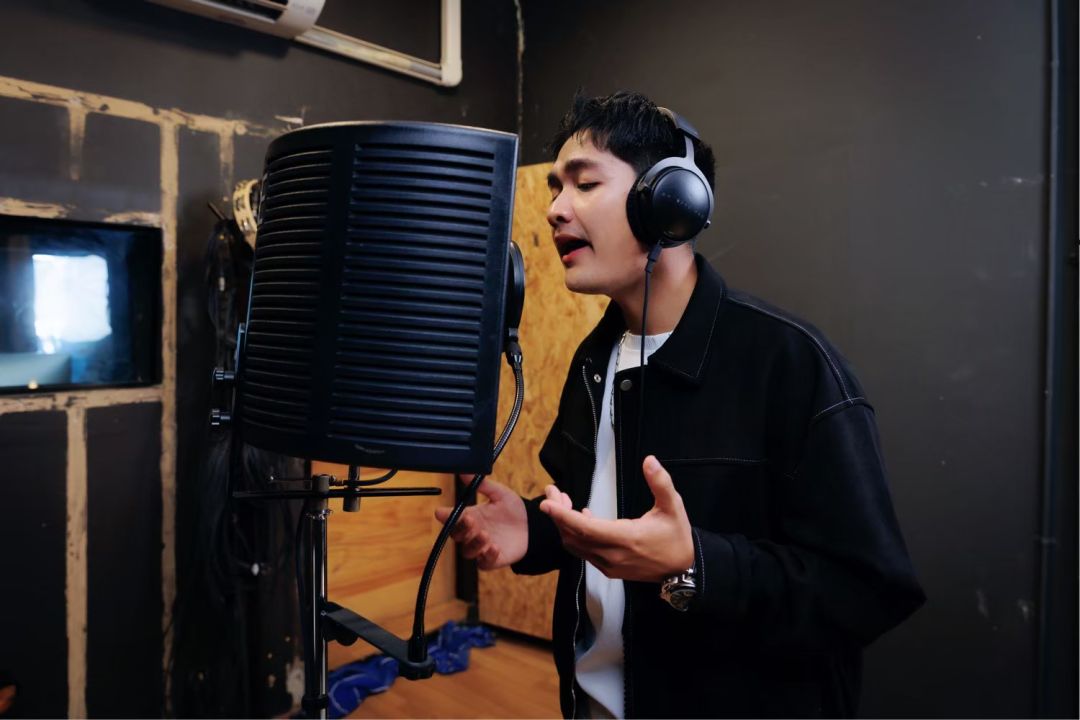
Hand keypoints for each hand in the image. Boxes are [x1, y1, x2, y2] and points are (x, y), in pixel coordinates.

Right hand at [434, 475, 527, 569]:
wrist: (532, 526)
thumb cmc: (512, 510)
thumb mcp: (499, 494)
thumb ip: (483, 485)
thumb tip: (464, 471)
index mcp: (470, 516)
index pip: (452, 518)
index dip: (445, 516)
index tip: (442, 512)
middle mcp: (472, 533)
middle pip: (456, 535)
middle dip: (461, 528)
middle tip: (470, 520)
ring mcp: (481, 547)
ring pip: (468, 551)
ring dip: (474, 543)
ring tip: (484, 534)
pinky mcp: (492, 560)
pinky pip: (484, 562)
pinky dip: (488, 556)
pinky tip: (495, 547)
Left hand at [538, 455, 693, 581]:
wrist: (682, 570)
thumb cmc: (676, 537)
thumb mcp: (673, 506)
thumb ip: (660, 482)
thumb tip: (650, 461)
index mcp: (626, 539)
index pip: (585, 528)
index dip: (563, 516)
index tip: (546, 503)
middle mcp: (612, 555)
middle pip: (574, 536)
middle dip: (558, 514)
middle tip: (552, 492)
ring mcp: (608, 565)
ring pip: (575, 546)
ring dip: (565, 525)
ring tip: (562, 502)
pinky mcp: (608, 569)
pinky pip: (584, 552)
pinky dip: (575, 535)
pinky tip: (581, 517)